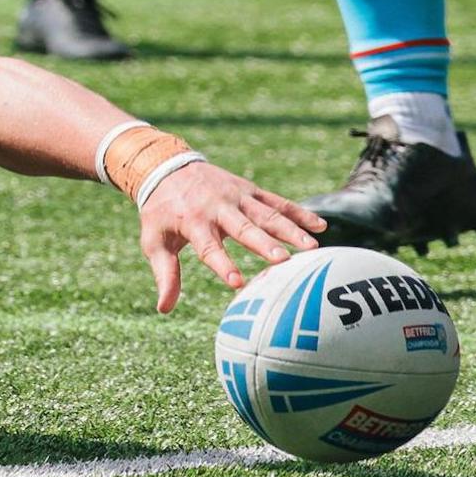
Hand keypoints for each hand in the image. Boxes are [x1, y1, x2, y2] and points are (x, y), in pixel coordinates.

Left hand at [137, 162, 326, 313]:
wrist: (167, 167)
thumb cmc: (162, 212)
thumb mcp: (155, 240)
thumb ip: (165, 273)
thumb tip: (164, 309)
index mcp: (193, 222)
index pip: (209, 248)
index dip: (223, 265)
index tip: (238, 284)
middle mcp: (218, 208)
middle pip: (244, 228)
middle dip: (263, 244)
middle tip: (283, 261)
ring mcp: (237, 197)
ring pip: (267, 214)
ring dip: (289, 230)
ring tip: (311, 248)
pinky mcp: (250, 190)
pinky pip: (278, 201)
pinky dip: (299, 213)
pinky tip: (320, 227)